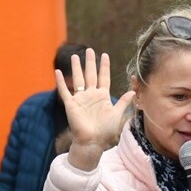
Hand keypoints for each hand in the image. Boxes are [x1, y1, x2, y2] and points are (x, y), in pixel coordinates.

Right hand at [56, 48, 134, 170]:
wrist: (92, 141)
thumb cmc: (105, 130)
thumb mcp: (117, 115)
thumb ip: (124, 102)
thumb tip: (133, 91)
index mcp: (102, 96)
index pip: (103, 77)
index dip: (104, 66)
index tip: (104, 55)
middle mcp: (91, 95)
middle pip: (91, 75)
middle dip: (90, 62)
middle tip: (89, 50)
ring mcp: (80, 99)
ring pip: (78, 79)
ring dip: (76, 68)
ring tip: (75, 56)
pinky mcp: (71, 104)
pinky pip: (65, 91)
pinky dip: (61, 82)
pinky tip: (57, 71)